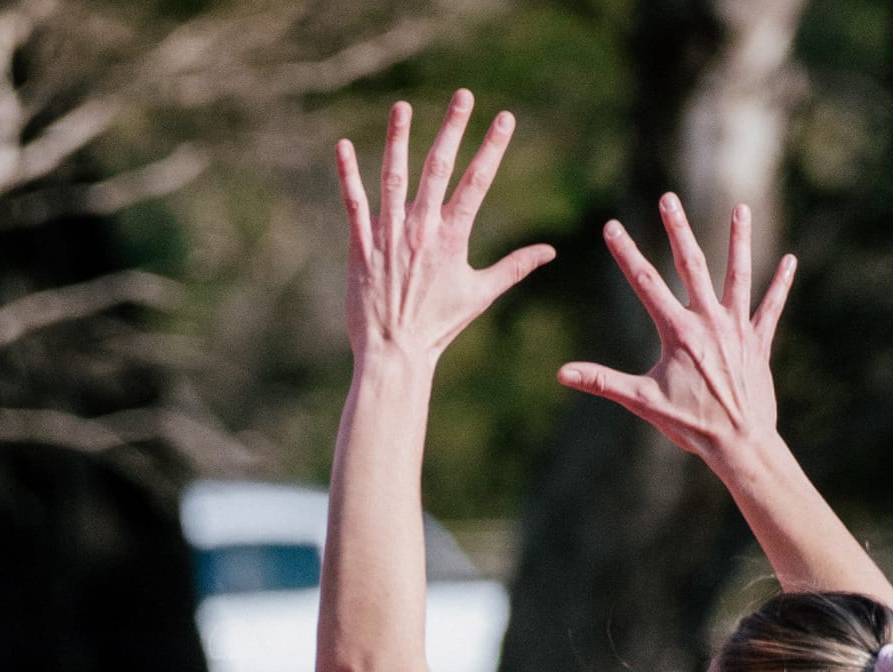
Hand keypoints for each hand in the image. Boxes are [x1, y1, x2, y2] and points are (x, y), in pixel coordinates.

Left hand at [337, 92, 552, 371]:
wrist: (393, 355)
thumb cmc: (437, 328)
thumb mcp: (479, 295)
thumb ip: (514, 267)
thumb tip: (550, 252)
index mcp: (452, 238)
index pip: (477, 182)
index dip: (492, 148)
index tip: (505, 117)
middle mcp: (421, 230)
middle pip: (438, 168)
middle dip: (452, 129)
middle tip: (463, 95)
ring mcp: (389, 236)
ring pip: (393, 177)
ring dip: (398, 139)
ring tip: (402, 107)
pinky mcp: (360, 247)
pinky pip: (353, 204)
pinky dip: (347, 175)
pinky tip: (342, 146)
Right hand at [558, 195, 794, 470]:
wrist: (739, 442)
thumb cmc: (689, 425)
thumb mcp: (642, 402)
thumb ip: (602, 382)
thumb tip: (563, 374)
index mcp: (678, 331)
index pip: (645, 283)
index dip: (625, 253)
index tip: (612, 227)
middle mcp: (709, 320)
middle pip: (692, 264)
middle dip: (677, 229)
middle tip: (668, 199)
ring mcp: (736, 328)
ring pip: (738, 274)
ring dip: (739, 240)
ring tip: (741, 209)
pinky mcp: (758, 341)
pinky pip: (770, 307)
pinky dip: (780, 284)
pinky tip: (790, 261)